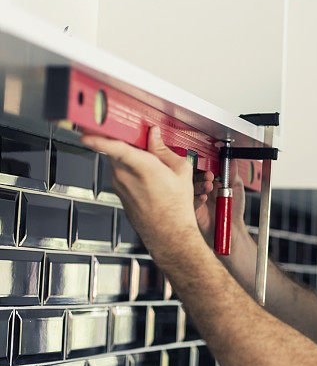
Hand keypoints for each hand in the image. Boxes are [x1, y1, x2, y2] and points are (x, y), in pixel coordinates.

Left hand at [81, 126, 203, 262]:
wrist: (169, 234)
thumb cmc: (176, 207)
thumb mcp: (181, 171)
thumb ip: (164, 149)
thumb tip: (154, 135)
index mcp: (142, 167)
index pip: (114, 147)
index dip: (99, 138)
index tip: (86, 132)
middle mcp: (124, 176)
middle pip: (116, 149)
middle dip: (123, 140)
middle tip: (135, 135)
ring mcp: (119, 186)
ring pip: (118, 161)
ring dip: (129, 157)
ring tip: (151, 161)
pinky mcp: (119, 193)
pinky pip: (121, 174)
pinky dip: (130, 170)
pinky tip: (148, 177)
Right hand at [193, 159, 247, 248]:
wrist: (231, 228)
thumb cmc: (233, 209)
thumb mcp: (236, 187)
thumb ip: (232, 173)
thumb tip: (231, 159)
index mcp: (210, 181)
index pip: (203, 169)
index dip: (205, 166)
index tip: (211, 167)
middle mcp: (201, 189)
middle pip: (194, 177)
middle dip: (201, 175)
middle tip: (210, 176)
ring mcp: (195, 199)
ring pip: (190, 188)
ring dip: (199, 185)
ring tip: (209, 186)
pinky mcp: (192, 210)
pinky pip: (190, 202)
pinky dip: (197, 199)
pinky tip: (204, 198)